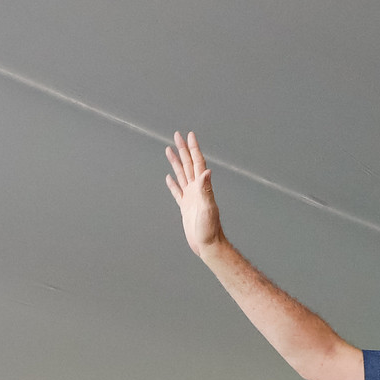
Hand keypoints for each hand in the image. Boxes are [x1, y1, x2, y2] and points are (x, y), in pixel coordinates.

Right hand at [164, 132, 224, 256]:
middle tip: (176, 135)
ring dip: (176, 162)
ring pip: (181, 175)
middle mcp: (196, 189)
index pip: (197, 162)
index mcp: (201, 187)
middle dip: (182, 149)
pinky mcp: (185, 207)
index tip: (189, 135)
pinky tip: (169, 178)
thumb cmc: (209, 229)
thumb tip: (207, 171)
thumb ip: (206, 189)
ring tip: (169, 150)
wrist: (208, 244)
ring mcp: (190, 197)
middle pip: (188, 164)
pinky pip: (177, 191)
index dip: (193, 148)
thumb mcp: (207, 208)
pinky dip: (173, 183)